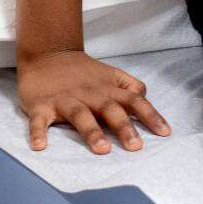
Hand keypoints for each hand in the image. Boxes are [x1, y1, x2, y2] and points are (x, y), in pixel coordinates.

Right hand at [17, 48, 169, 153]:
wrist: (47, 53)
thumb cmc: (82, 71)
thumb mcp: (111, 74)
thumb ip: (130, 86)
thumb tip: (146, 98)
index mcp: (107, 88)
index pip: (133, 100)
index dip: (150, 115)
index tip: (164, 132)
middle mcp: (89, 94)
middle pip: (109, 109)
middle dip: (123, 127)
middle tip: (135, 146)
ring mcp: (64, 99)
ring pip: (79, 115)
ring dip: (91, 132)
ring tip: (102, 149)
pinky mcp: (41, 105)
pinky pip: (39, 121)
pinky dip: (38, 133)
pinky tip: (40, 147)